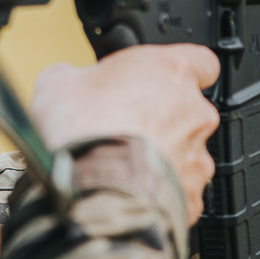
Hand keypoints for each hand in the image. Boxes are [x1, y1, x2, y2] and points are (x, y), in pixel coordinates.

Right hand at [31, 45, 221, 222]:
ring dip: (162, 157)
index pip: (201, 62)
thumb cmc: (82, 133)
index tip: (159, 80)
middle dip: (163, 120)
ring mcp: (197, 157)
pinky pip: (181, 192)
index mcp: (171, 72)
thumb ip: (76, 75)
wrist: (91, 193)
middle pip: (190, 111)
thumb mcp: (58, 83)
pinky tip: (133, 193)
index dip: (178, 73)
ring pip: (187, 154)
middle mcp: (194, 112)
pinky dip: (161, 193)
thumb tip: (68, 79)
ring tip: (124, 167)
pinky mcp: (192, 196)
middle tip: (125, 128)